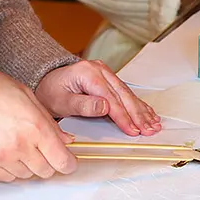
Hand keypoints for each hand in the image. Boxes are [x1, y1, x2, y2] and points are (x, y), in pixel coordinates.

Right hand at [0, 65, 75, 182]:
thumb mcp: (30, 98)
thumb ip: (50, 124)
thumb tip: (66, 141)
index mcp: (35, 127)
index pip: (61, 161)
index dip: (67, 164)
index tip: (66, 163)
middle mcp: (19, 145)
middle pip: (45, 172)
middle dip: (46, 162)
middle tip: (38, 149)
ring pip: (25, 176)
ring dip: (25, 165)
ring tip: (14, 143)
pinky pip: (4, 178)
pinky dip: (7, 168)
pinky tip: (1, 149)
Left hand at [36, 60, 160, 136]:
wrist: (46, 82)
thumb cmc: (51, 92)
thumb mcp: (62, 101)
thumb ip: (83, 105)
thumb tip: (105, 106)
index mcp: (88, 72)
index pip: (111, 98)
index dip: (123, 116)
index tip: (132, 130)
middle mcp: (99, 69)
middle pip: (123, 95)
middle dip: (137, 114)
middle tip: (148, 130)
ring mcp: (105, 72)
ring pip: (128, 93)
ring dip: (141, 110)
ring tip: (153, 124)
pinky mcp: (108, 78)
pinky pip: (125, 92)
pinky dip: (137, 104)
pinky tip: (148, 113)